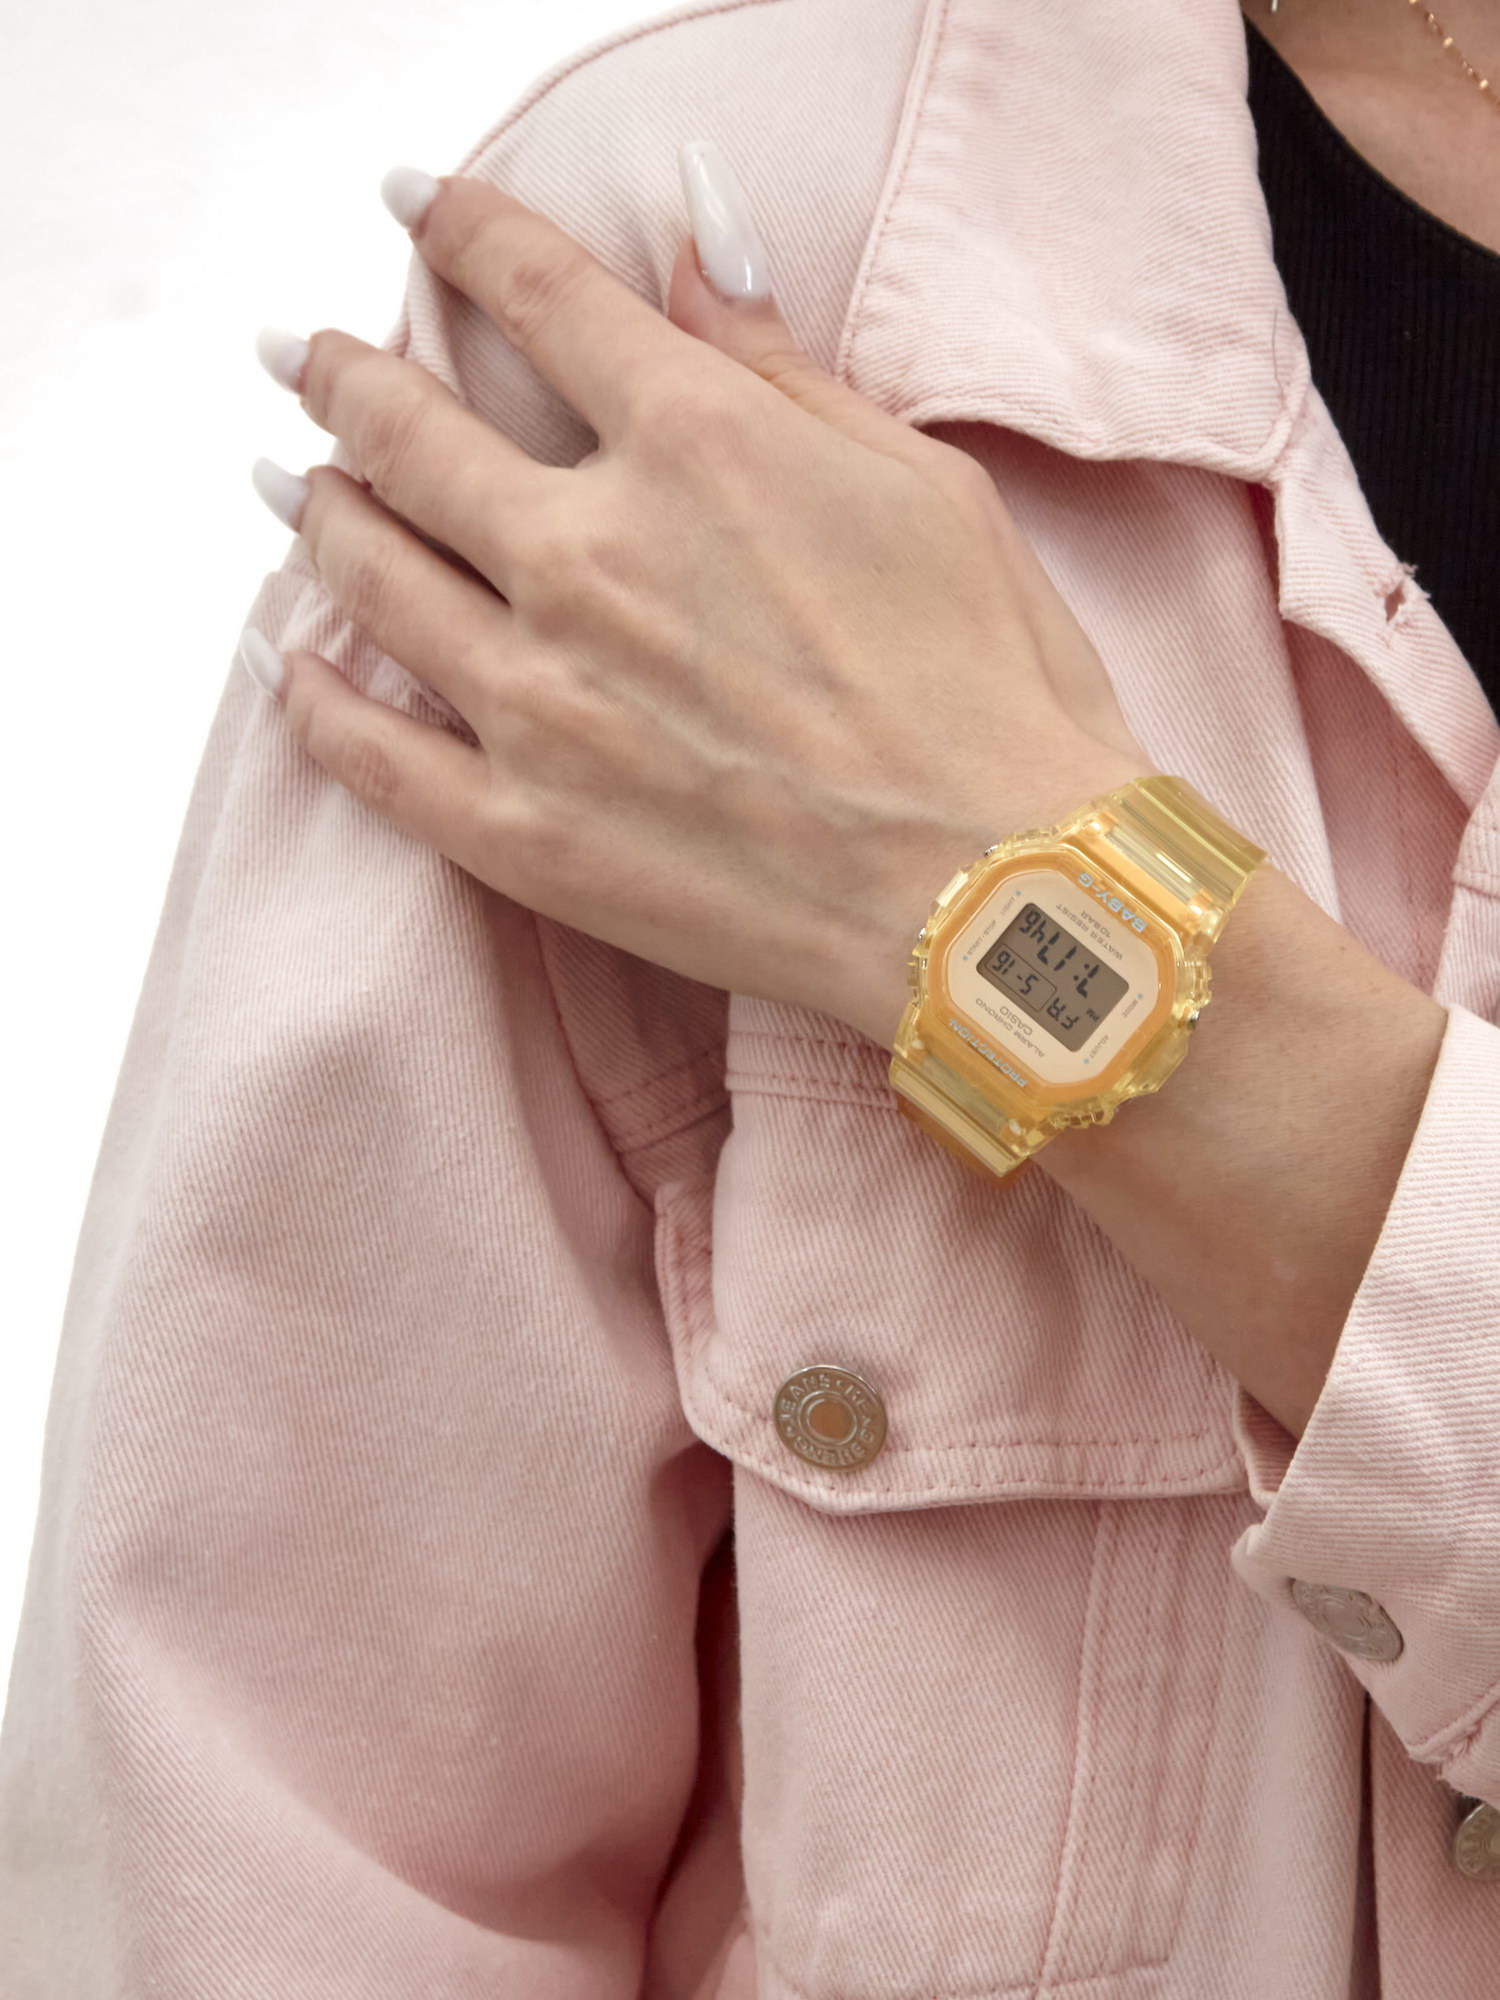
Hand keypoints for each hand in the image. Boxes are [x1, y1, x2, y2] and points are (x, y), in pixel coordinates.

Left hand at [243, 158, 1148, 1050]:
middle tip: (308, 356)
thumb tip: (690, 239)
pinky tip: (293, 665)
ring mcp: (540, 701)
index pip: (536, 294)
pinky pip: (370, 755)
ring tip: (293, 485)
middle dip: (343, 374)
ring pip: (368, 571)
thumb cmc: (993, 693)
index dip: (462, 230)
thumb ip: (779, 366)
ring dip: (315, 509)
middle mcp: (589, 557)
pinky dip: (315, 698)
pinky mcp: (522, 832)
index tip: (417, 207)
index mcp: (695, 448)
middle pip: (408, 429)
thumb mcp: (919, 487)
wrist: (1002, 904)